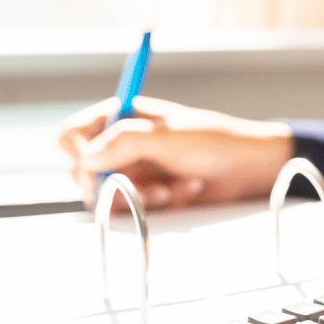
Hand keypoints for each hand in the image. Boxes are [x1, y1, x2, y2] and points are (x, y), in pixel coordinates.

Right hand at [58, 96, 293, 209]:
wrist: (250, 169)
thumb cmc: (216, 142)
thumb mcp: (169, 137)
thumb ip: (126, 143)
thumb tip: (87, 159)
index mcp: (121, 116)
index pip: (73, 134)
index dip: (79, 153)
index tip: (97, 167)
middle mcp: (122, 142)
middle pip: (84, 170)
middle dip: (115, 181)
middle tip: (139, 183)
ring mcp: (133, 169)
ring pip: (107, 194)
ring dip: (139, 194)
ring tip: (171, 188)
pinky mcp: (146, 193)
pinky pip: (131, 207)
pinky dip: (155, 203)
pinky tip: (181, 191)